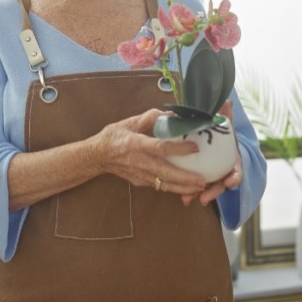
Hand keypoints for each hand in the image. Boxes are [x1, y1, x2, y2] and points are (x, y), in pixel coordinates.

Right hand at [89, 108, 206, 194]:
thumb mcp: (129, 122)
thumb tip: (170, 113)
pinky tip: (187, 188)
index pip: (161, 148)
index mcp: (136, 144)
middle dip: (185, 178)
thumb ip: (149, 117)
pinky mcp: (140, 182)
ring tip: (200, 187)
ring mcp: (140, 174)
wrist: (98, 156)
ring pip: (164, 184)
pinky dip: (174, 188)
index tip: (195, 148)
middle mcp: (139, 162)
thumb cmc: (113, 136)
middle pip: (166, 172)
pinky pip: (160, 186)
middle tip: (203, 180)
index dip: (179, 148)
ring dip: (183, 187)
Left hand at [181, 100, 241, 205]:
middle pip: (222, 185)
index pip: (236, 172)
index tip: (229, 182)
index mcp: (232, 161)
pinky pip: (197, 188)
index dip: (234, 178)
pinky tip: (183, 199)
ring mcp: (214, 178)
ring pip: (208, 189)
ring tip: (188, 200)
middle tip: (204, 197)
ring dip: (199, 195)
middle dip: (213, 192)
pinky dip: (191, 193)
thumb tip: (227, 101)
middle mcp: (225, 172)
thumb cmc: (220, 134)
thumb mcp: (224, 125)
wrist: (216, 142)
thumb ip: (225, 115)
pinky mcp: (203, 180)